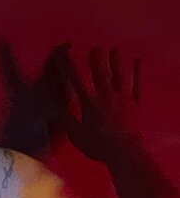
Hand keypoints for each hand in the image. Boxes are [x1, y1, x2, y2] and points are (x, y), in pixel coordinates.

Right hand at [55, 44, 144, 163]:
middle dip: (96, 60)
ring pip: (119, 76)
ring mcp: (123, 98)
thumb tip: (58, 109)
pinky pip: (138, 85)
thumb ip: (68, 121)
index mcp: (90, 104)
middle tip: (94, 47)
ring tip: (113, 50)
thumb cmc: (98, 145)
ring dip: (116, 62)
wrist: (125, 151)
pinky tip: (139, 61)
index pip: (77, 81)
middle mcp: (107, 96)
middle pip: (100, 74)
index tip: (64, 53)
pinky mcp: (136, 103)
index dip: (70, 66)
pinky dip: (139, 73)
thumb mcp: (76, 136)